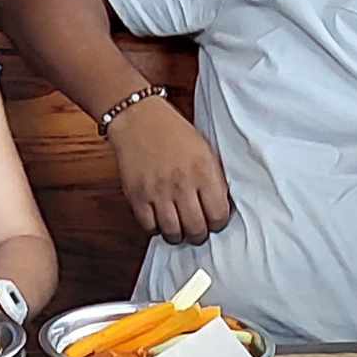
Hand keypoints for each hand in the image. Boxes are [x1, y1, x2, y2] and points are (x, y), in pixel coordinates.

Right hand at [107, 98, 230, 244]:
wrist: (139, 120)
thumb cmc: (174, 134)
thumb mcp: (204, 150)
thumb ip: (212, 178)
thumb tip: (218, 207)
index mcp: (204, 170)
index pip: (218, 214)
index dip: (218, 223)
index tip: (215, 222)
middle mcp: (182, 184)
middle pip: (196, 228)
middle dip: (199, 235)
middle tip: (197, 232)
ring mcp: (158, 192)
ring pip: (173, 232)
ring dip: (178, 236)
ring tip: (179, 230)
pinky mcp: (138, 197)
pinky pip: (150, 227)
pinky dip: (156, 228)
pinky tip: (160, 220)